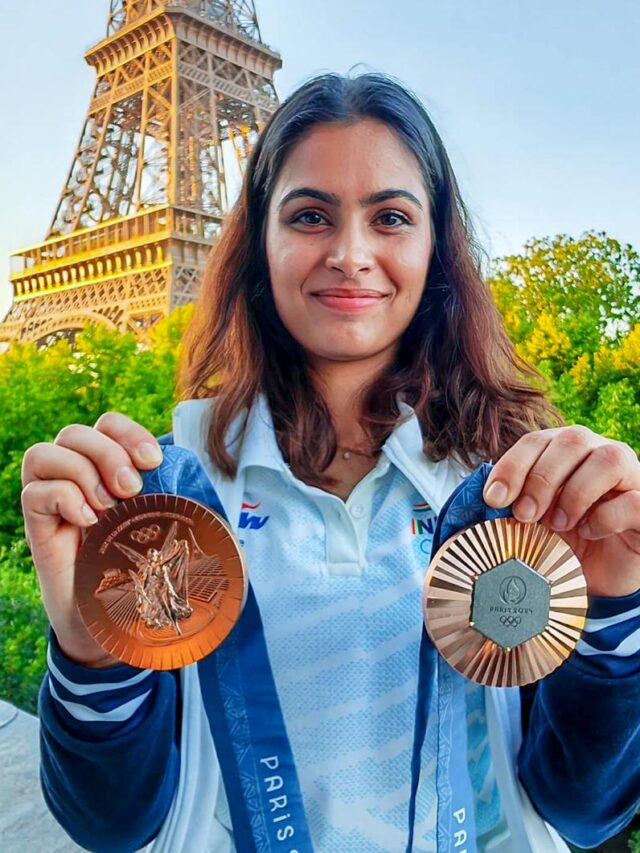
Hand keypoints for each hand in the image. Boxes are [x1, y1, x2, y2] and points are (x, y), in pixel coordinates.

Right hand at [21, 413, 163, 666]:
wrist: (104, 622)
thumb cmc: (136, 572)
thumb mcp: (164, 535)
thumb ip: (183, 513)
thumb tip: (227, 515)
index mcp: (105, 470)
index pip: (106, 424)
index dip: (128, 432)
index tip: (154, 461)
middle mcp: (74, 477)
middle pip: (75, 432)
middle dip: (109, 453)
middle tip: (133, 490)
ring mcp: (52, 499)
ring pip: (45, 453)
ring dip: (83, 473)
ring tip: (108, 508)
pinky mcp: (36, 524)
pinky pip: (34, 492)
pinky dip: (63, 498)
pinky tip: (87, 522)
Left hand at [482, 425, 639, 597]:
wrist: (601, 576)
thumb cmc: (563, 541)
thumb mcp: (531, 523)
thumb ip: (511, 506)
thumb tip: (478, 503)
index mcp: (564, 451)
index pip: (536, 440)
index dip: (512, 466)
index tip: (493, 499)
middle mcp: (598, 453)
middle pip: (570, 441)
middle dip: (540, 479)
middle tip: (524, 515)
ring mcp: (629, 476)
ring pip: (607, 459)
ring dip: (575, 493)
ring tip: (558, 524)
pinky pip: (632, 500)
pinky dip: (606, 516)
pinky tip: (589, 532)